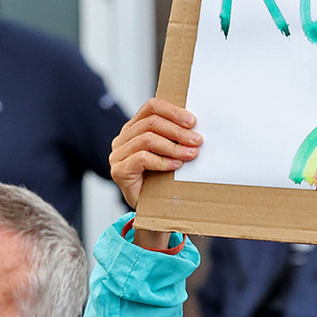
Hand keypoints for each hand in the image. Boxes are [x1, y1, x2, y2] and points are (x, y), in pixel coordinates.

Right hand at [109, 97, 200, 213]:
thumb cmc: (162, 180)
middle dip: (178, 131)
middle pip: (151, 123)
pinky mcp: (118, 171)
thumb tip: (198, 129)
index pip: (152, 107)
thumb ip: (176, 138)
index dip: (173, 111)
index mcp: (135, 128)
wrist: (150, 210)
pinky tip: (176, 165)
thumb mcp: (170, 153)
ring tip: (191, 154)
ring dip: (173, 146)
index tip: (193, 122)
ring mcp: (118, 155)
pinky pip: (141, 158)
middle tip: (197, 140)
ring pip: (147, 139)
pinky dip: (162, 161)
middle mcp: (123, 138)